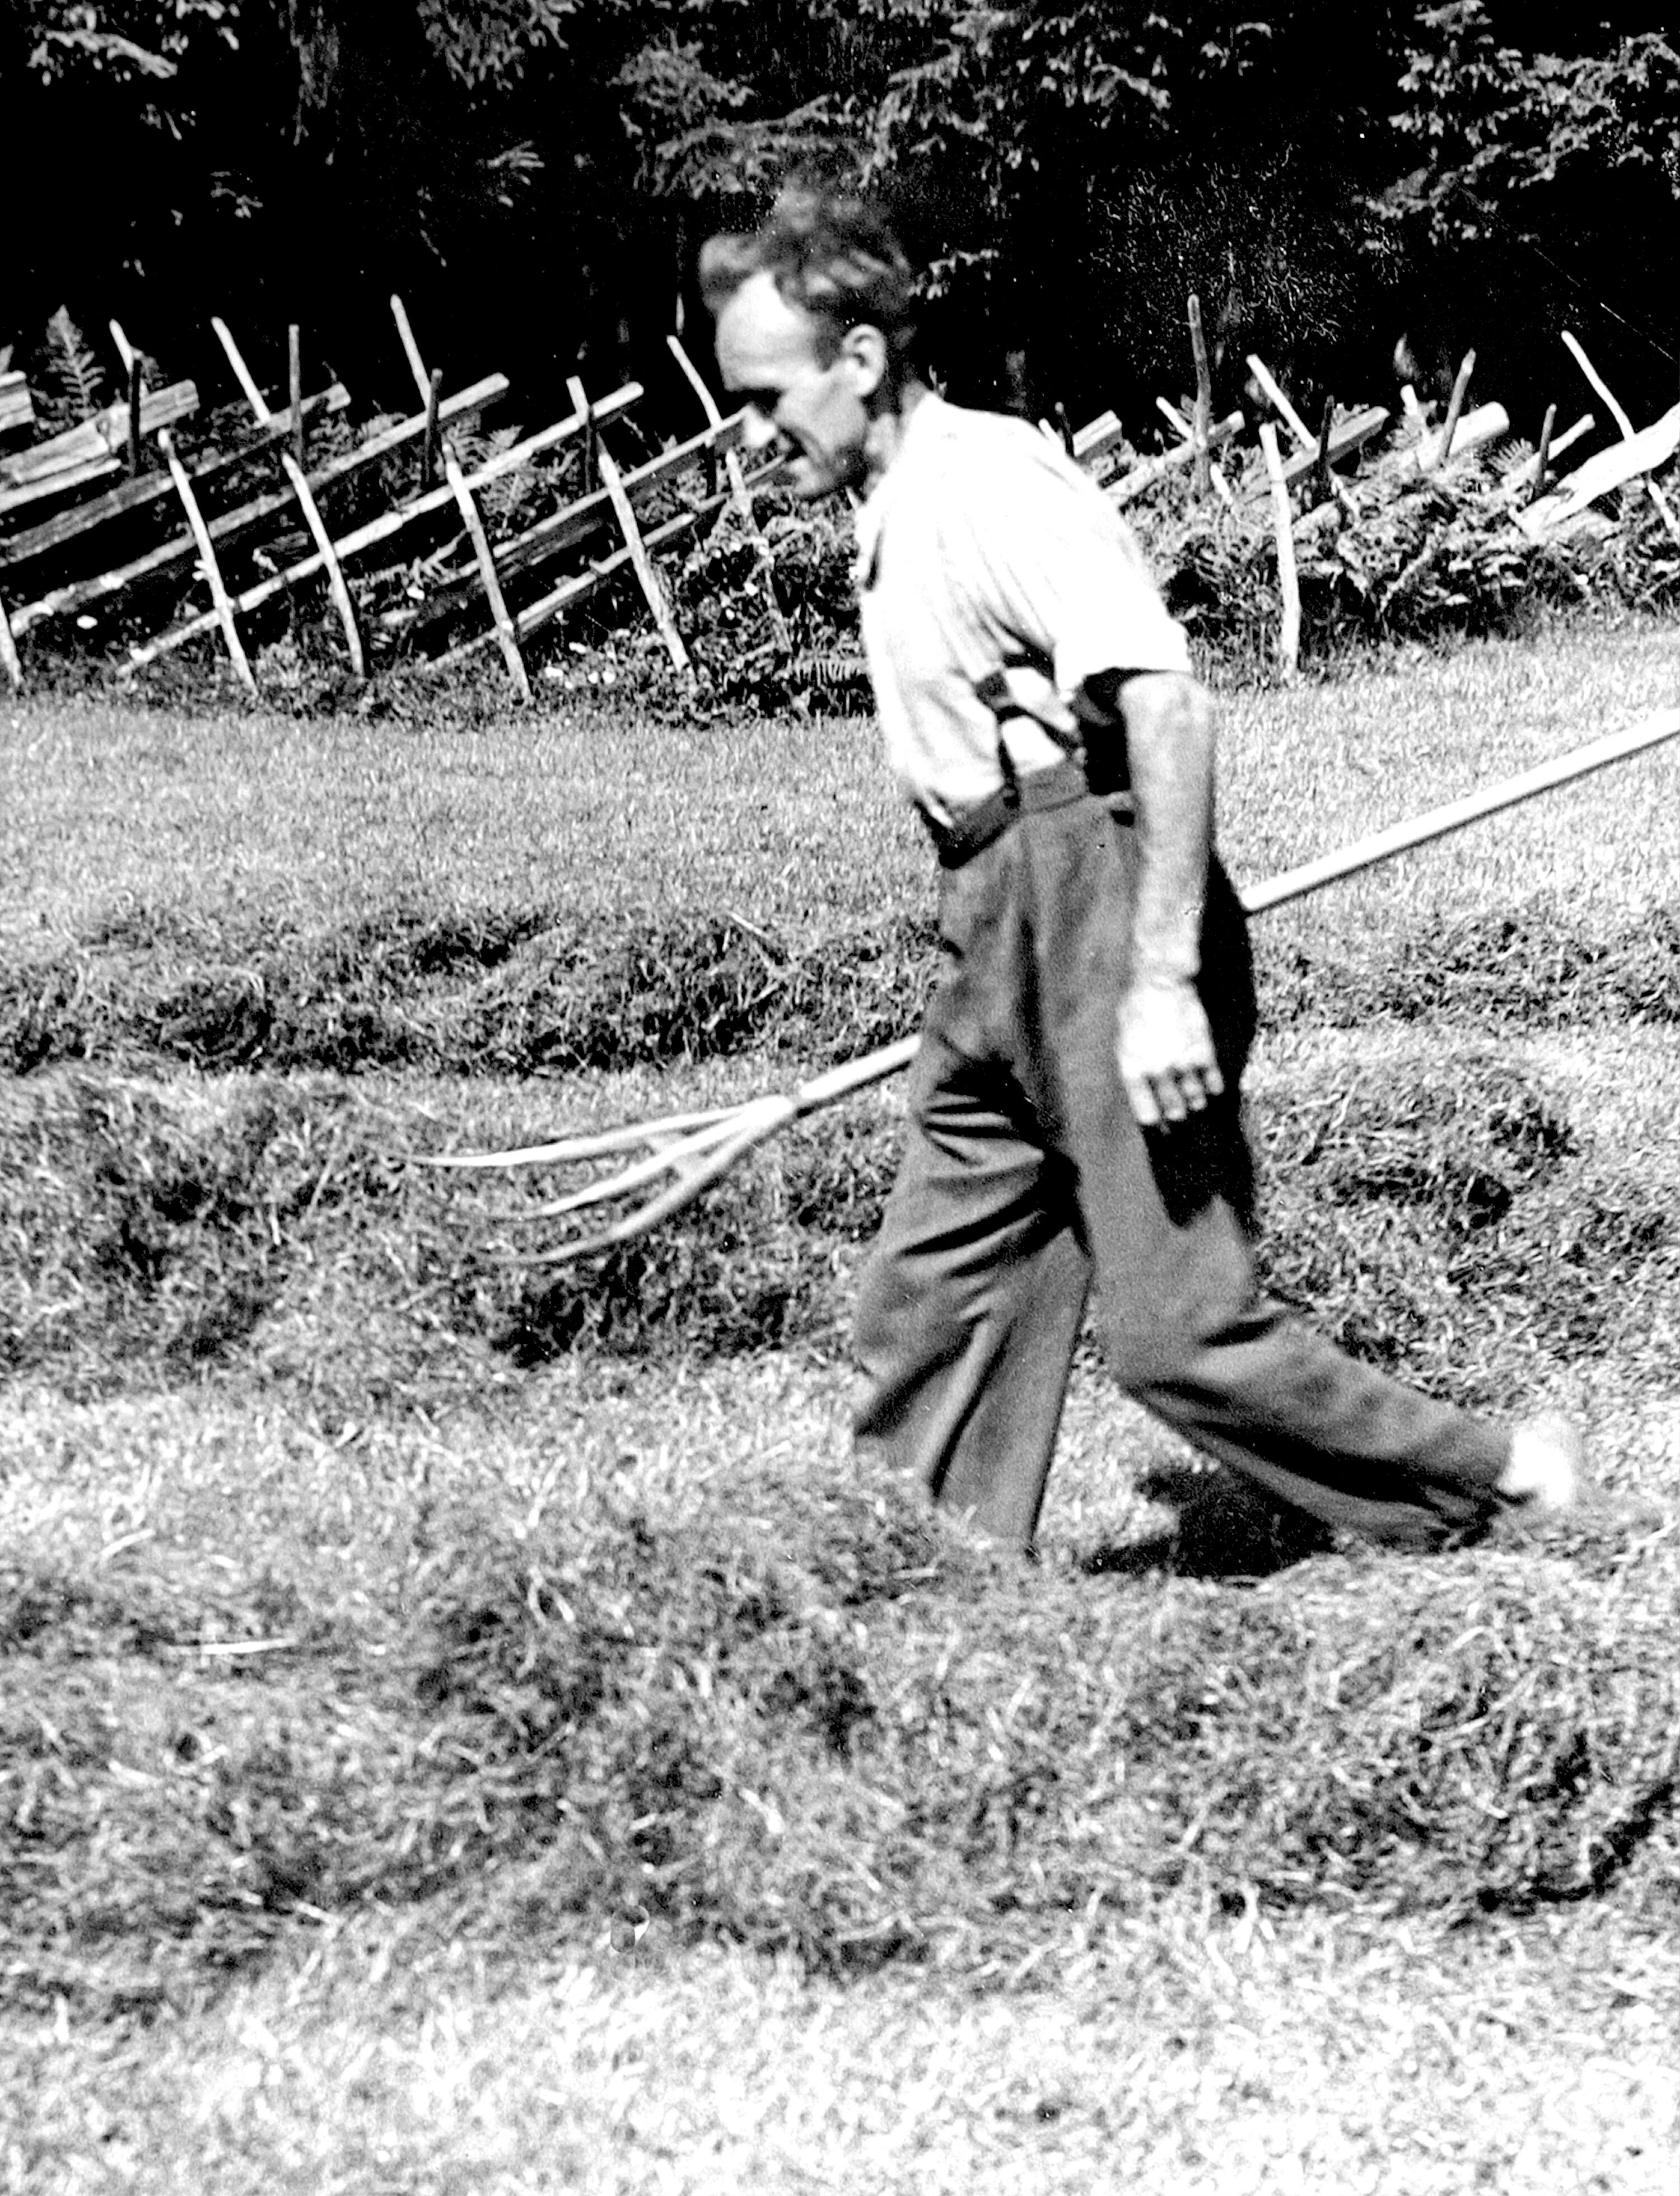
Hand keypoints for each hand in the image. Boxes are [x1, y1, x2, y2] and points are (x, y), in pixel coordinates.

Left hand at [1116, 978, 1223, 1128]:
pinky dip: (1214, 1089)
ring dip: (1196, 1105)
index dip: (1157, 1129)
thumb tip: (1144, 1092)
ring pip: (1195, 1101)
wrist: (1161, 981)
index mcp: (1132, 1071)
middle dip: (1177, 1121)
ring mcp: (1183, 1064)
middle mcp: (1158, 1073)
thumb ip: (1134, 1068)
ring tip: (1196, 1106)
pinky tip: (1213, 1089)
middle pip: (1173, 1113)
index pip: (1147, 1116)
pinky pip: (1214, 1083)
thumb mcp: (1123, 1040)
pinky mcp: (1204, 1053)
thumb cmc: (1135, 1006)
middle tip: (1182, 1126)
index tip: (1162, 1133)